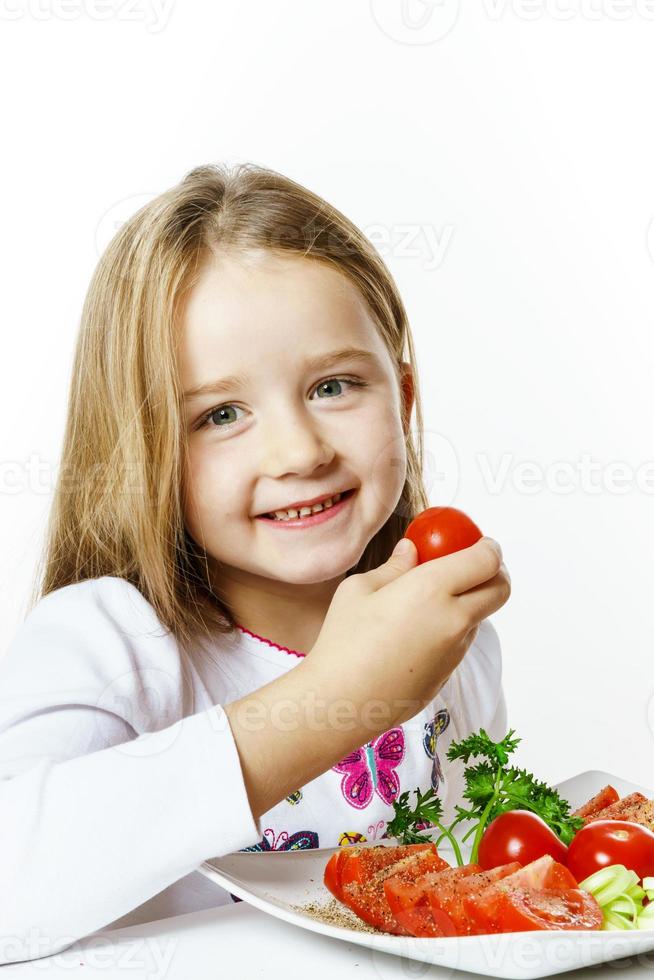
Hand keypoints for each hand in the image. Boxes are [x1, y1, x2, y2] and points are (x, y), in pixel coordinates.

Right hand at [307, 536, 510, 732]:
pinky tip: (416, 633)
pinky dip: (453, 629)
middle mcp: (453, 619)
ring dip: (471, 602)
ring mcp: (454, 651)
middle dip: (495, 572)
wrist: (340, 700)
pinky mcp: (447, 675)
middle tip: (474, 565)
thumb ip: (394, 567)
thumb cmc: (343, 640)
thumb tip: (411, 550)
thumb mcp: (360, 589)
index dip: (489, 548)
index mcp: (432, 589)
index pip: (485, 560)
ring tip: (432, 600)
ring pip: (480, 617)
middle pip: (500, 589)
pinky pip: (460, 643)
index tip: (480, 543)